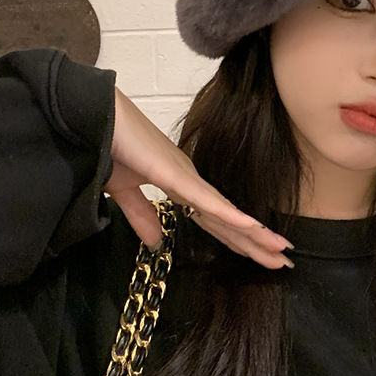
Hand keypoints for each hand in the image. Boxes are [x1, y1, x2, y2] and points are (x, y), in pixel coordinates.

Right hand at [104, 87, 293, 268]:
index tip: (262, 254)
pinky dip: (229, 214)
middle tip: (284, 260)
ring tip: (280, 250)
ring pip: (226, 213)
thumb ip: (141, 216)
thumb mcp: (124, 190)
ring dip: (254, 234)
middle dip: (256, 243)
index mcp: (180, 185)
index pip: (215, 220)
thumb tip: (156, 243)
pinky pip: (205, 199)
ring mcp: (185, 176)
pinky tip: (252, 227)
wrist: (92, 115)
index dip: (239, 239)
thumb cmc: (109, 145)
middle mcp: (191, 181)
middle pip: (228, 221)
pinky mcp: (174, 173)